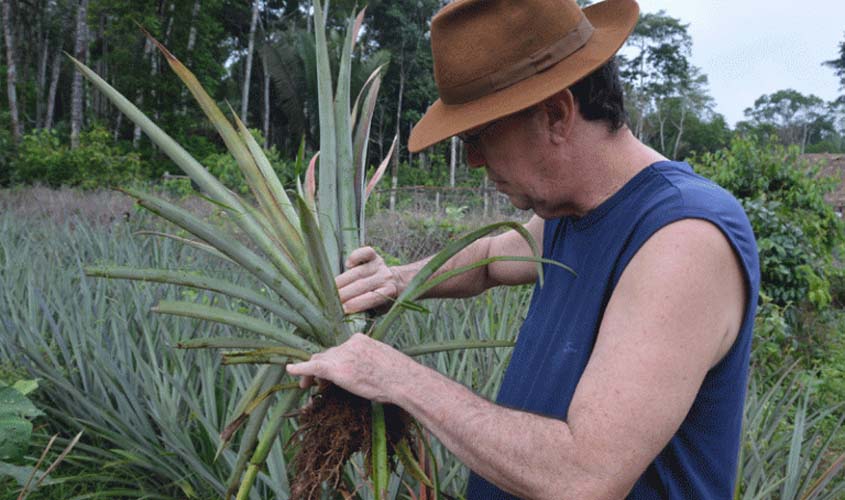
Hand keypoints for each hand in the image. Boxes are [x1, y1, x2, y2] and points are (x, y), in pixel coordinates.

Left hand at [286, 333, 411, 403]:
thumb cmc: (400, 376)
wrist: (403, 380)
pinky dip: (299, 369)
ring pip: (319, 361)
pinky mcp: (335, 369)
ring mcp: (341, 355)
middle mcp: (348, 344)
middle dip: (321, 366)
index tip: (332, 371)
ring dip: (313, 373)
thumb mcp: (385, 361)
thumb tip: (368, 370)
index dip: (333, 360)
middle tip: (318, 383)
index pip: (340, 348)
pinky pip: (312, 368)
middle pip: (328, 354)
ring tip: (308, 386)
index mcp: (361, 340)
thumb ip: (371, 360)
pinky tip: (290, 370)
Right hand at [335, 246, 402, 313]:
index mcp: (389, 293)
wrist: (397, 283)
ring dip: (341, 282)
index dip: (356, 304)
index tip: (342, 310)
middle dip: (343, 294)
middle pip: (361, 285)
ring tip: (330, 289)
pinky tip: (347, 265)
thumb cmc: (382, 300)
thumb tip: (343, 312)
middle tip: (330, 300)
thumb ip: (365, 309)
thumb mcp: (378, 309)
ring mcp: (380, 265)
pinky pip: (365, 253)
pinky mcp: (375, 256)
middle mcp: (385, 278)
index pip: (371, 298)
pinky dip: (355, 256)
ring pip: (358, 272)